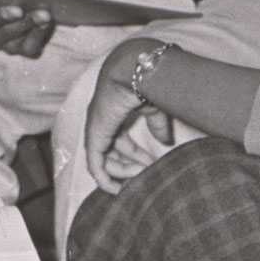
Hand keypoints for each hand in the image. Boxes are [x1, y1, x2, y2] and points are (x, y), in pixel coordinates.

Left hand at [84, 38, 179, 193]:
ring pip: (103, 161)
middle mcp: (101, 122)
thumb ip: (157, 124)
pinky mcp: (94, 136)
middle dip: (129, 166)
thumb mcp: (154, 107)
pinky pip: (95, 164)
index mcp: (114, 112)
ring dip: (123, 172)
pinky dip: (104, 179)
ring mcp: (96, 129)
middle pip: (111, 152)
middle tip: (148, 174)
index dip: (134, 155)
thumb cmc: (146, 84)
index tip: (151, 165)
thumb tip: (165, 140)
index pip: (119, 140)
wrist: (136, 71)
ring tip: (143, 175)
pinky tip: (116, 189)